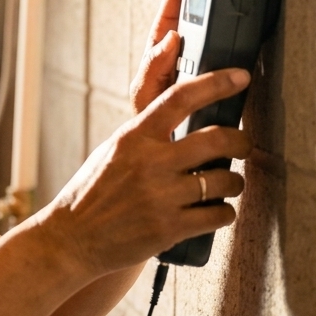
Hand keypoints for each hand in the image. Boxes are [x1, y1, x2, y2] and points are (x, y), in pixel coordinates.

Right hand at [42, 67, 251, 276]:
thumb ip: (145, 133)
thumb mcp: (112, 151)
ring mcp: (161, 197)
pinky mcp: (170, 228)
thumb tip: (183, 114)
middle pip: (217, 140)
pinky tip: (215, 211)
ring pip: (226, 180)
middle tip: (243, 145)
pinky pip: (220, 215)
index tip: (240, 77)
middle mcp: (149, 163)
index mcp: (134, 137)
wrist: (72, 238)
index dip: (216, 83)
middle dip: (241, 142)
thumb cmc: (92, 192)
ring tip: (226, 185)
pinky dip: (224, 212)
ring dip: (233, 182)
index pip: (180, 98)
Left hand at [130, 0, 240, 114]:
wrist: (175, 144)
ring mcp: (210, 44)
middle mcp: (189, 36)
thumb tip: (170, 37)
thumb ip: (154, 67)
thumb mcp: (147, 92)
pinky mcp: (229, 58)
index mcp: (166, 39)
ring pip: (222, 4)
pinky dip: (248, 5)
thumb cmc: (156, 117)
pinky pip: (239, 28)